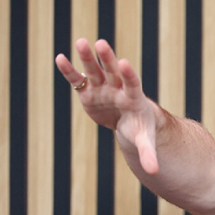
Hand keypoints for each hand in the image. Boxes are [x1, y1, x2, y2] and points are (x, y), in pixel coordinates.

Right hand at [55, 38, 159, 173]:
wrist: (129, 121)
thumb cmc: (140, 128)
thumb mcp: (144, 141)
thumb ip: (148, 154)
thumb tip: (154, 172)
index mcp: (134, 98)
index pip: (132, 84)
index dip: (129, 74)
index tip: (125, 63)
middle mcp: (118, 88)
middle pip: (113, 71)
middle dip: (107, 59)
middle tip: (101, 43)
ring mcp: (103, 88)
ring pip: (95, 71)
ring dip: (88, 58)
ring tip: (81, 42)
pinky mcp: (89, 92)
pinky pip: (78, 80)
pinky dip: (70, 71)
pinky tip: (60, 58)